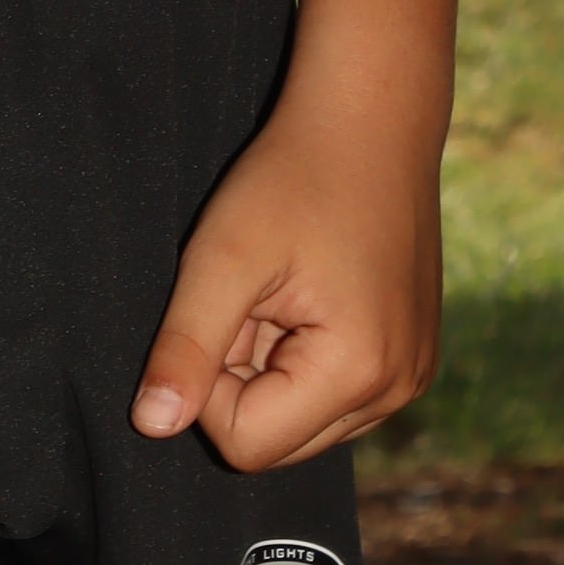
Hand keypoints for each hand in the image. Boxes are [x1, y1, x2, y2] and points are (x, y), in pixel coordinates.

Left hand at [129, 97, 442, 472]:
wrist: (372, 121)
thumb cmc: (294, 176)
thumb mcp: (222, 256)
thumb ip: (185, 347)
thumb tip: (152, 426)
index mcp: (358, 373)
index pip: (245, 443)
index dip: (209, 384)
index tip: (228, 308)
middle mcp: (397, 391)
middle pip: (277, 441)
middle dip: (244, 378)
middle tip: (258, 296)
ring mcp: (411, 377)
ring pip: (303, 422)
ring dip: (274, 369)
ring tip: (287, 291)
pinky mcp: (412, 359)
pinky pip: (335, 396)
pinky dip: (307, 358)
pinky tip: (314, 294)